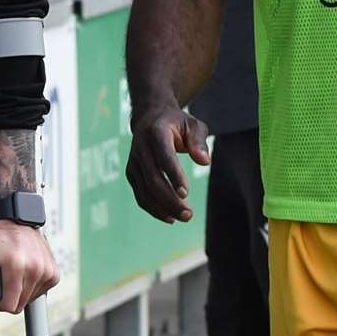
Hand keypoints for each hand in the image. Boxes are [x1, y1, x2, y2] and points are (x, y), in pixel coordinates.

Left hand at [0, 220, 59, 313]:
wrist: (11, 220)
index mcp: (15, 264)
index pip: (8, 306)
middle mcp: (34, 266)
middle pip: (19, 305)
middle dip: (8, 296)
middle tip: (1, 279)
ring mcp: (46, 269)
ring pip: (30, 299)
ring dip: (20, 291)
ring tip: (12, 273)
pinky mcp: (53, 271)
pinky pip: (41, 292)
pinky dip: (31, 286)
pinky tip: (23, 273)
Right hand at [126, 102, 209, 223]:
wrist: (150, 117)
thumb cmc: (177, 123)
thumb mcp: (192, 125)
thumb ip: (199, 141)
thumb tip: (204, 162)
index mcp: (156, 132)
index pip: (163, 156)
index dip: (173, 175)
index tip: (186, 193)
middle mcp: (140, 147)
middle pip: (153, 178)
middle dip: (170, 200)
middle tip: (189, 215)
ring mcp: (134, 161)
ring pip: (144, 190)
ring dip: (163, 208)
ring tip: (184, 217)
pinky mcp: (132, 173)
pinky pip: (140, 195)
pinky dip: (153, 209)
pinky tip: (170, 217)